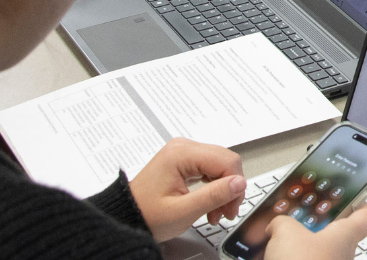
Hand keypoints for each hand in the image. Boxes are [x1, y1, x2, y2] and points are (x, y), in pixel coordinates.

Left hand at [128, 138, 247, 240]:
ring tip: (217, 212)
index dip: (235, 186)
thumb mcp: (182, 211)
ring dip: (224, 190)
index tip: (232, 208)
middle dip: (231, 189)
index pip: (226, 161)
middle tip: (227, 212)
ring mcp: (183, 153)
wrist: (127, 217)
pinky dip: (215, 187)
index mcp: (181, 154)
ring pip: (221, 165)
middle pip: (225, 161)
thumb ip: (213, 195)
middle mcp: (183, 147)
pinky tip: (211, 204)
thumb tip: (239, 183)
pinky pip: (210, 169)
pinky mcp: (184, 161)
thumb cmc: (147, 215)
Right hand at [264, 205, 366, 259]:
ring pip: (318, 252)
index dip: (360, 203)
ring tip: (276, 240)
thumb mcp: (285, 231)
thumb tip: (278, 224)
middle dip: (317, 225)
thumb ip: (283, 221)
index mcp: (345, 236)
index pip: (366, 216)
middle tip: (300, 217)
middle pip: (336, 234)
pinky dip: (290, 259)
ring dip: (300, 246)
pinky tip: (270, 257)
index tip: (351, 195)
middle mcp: (342, 255)